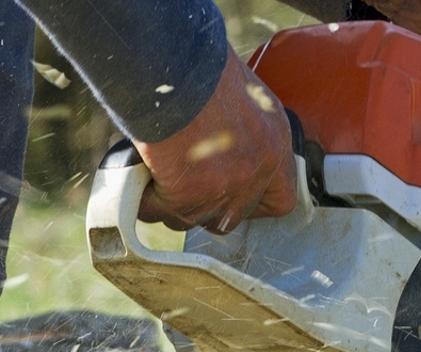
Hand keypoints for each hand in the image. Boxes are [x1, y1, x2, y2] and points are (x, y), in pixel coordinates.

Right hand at [133, 48, 297, 233]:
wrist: (172, 65)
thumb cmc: (200, 68)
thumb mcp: (243, 97)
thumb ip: (244, 132)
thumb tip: (223, 151)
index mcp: (274, 143)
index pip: (280, 201)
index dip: (254, 205)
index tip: (233, 196)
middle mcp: (256, 170)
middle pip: (230, 217)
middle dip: (205, 206)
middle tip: (184, 183)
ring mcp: (224, 185)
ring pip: (190, 217)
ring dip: (170, 202)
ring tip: (157, 170)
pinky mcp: (188, 193)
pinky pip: (157, 210)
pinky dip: (144, 197)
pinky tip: (140, 175)